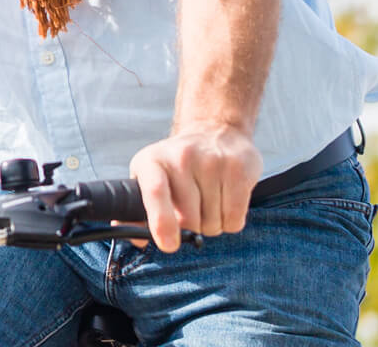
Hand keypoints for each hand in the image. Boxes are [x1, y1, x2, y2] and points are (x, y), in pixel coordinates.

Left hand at [128, 127, 258, 250]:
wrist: (215, 132)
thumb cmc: (175, 166)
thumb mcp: (148, 178)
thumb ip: (138, 212)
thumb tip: (138, 241)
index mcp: (151, 161)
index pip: (155, 192)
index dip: (161, 222)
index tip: (169, 245)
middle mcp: (181, 157)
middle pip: (190, 219)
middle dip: (192, 229)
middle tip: (193, 213)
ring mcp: (213, 161)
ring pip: (215, 222)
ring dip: (213, 224)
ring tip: (209, 203)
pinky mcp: (240, 168)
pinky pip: (236, 218)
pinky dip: (231, 222)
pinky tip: (226, 204)